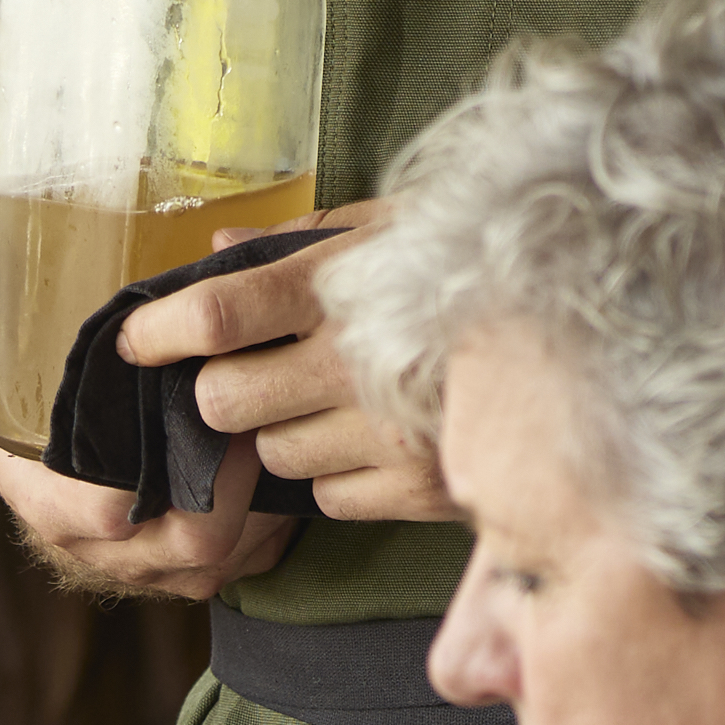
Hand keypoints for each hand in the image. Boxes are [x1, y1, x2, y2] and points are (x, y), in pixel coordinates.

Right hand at [0, 210, 295, 599]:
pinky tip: (284, 470)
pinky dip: (272, 520)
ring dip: (260, 500)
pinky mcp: (196, 576)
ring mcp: (154, 570)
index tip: (192, 412)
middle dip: (231, 483)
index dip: (151, 472)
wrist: (53, 499)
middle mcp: (104, 550)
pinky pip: (250, 558)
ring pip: (227, 552)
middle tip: (255, 415)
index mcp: (49, 502)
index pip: (102, 511)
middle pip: (189, 538)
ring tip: (277, 432)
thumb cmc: (26, 427)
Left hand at [113, 205, 450, 527]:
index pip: (216, 316)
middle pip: (224, 402)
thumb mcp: (387, 225)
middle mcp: (358, 361)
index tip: (135, 342)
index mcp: (343, 283)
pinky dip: (334, 476)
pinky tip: (369, 438)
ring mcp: (389, 432)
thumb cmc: (472, 261)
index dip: (157, 333)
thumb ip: (293, 243)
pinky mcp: (419, 486)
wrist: (588, 323)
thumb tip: (210, 253)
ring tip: (328, 402)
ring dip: (280, 435)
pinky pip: (327, 499)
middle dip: (221, 393)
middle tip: (249, 374)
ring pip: (272, 456)